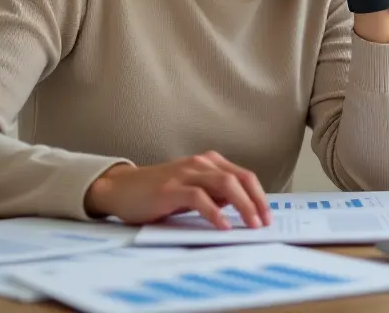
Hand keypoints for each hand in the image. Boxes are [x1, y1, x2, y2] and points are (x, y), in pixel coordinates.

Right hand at [83, 151, 271, 228]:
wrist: (121, 189)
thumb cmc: (158, 193)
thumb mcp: (192, 191)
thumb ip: (215, 194)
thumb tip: (241, 206)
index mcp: (209, 163)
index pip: (244, 175)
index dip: (259, 195)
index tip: (267, 215)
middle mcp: (200, 164)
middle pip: (240, 178)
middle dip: (257, 201)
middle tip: (264, 222)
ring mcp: (186, 174)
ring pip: (225, 184)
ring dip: (243, 205)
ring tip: (251, 224)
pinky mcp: (171, 188)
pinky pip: (200, 197)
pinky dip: (215, 212)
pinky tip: (223, 225)